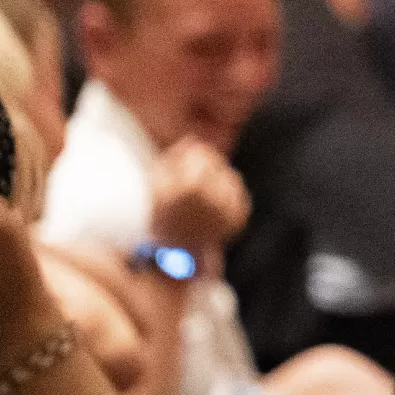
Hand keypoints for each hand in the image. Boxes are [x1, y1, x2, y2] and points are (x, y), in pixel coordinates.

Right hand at [149, 139, 249, 253]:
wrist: (175, 254)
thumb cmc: (160, 214)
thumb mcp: (154, 184)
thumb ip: (173, 157)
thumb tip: (193, 140)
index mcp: (188, 188)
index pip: (202, 153)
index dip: (191, 158)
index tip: (182, 170)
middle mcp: (212, 199)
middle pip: (217, 163)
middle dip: (205, 168)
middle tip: (191, 185)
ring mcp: (228, 210)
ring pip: (231, 177)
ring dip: (218, 182)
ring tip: (200, 199)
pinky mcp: (239, 219)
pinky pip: (240, 194)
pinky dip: (228, 197)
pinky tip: (212, 210)